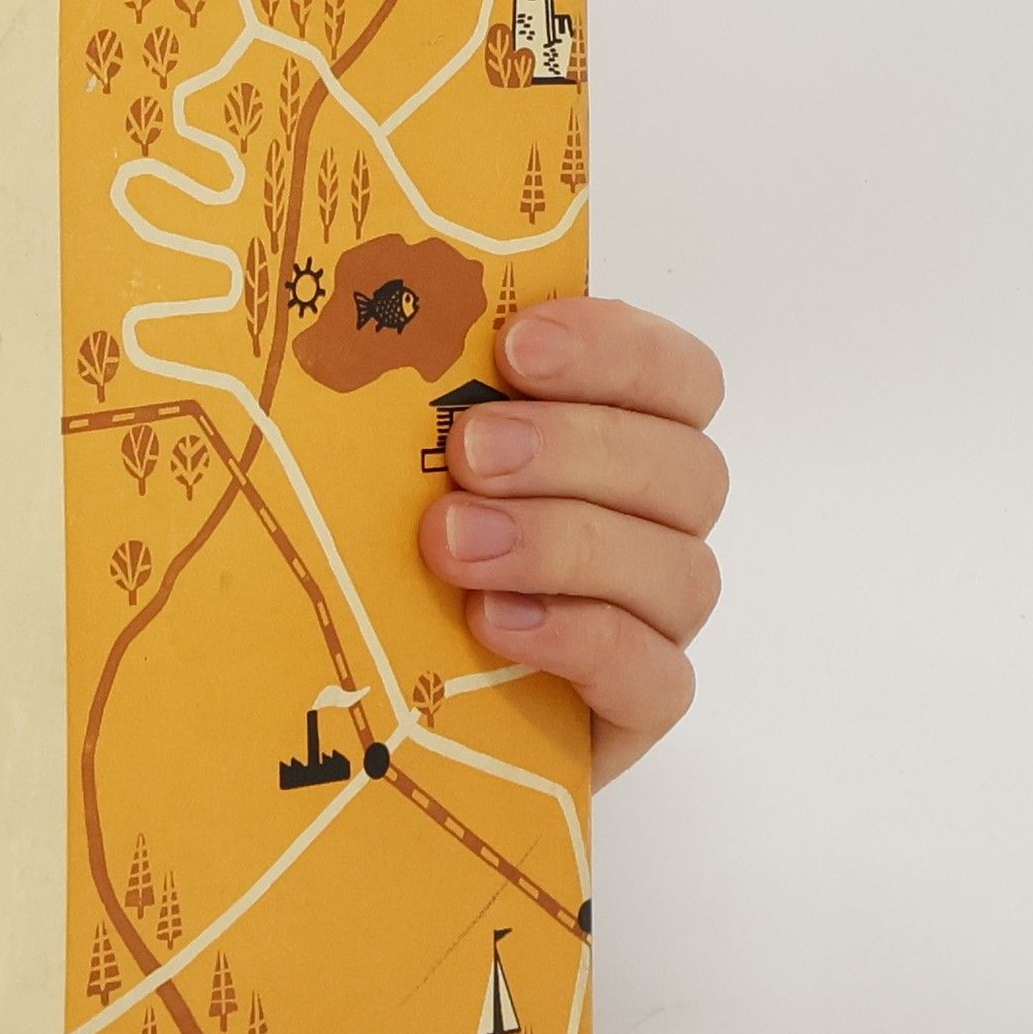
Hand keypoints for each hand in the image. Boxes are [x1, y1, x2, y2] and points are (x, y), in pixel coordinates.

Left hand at [417, 298, 725, 787]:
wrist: (377, 717)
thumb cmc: (380, 568)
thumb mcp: (380, 473)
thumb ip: (402, 401)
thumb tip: (347, 316)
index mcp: (617, 444)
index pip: (676, 377)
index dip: (618, 349)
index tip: (518, 346)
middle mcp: (652, 528)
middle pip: (685, 468)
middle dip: (577, 447)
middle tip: (471, 452)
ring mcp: (652, 624)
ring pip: (679, 568)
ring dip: (566, 544)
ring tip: (454, 546)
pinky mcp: (634, 710)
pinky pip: (656, 674)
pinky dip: (581, 639)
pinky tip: (496, 624)